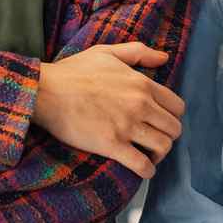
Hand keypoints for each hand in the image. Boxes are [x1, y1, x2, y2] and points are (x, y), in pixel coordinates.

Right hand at [31, 42, 182, 177]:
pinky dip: (147, 170)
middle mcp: (140, 105)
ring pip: (163, 146)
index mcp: (142, 84)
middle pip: (174, 129)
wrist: (45, 92)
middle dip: (168, 136)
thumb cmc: (73, 72)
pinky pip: (142, 164)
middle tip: (155, 140)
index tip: (161, 122)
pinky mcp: (112, 145)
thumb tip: (164, 57)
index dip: (172, 117)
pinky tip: (143, 170)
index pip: (177, 106)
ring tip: (150, 155)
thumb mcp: (107, 52)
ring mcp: (127, 126)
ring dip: (160, 154)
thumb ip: (138, 52)